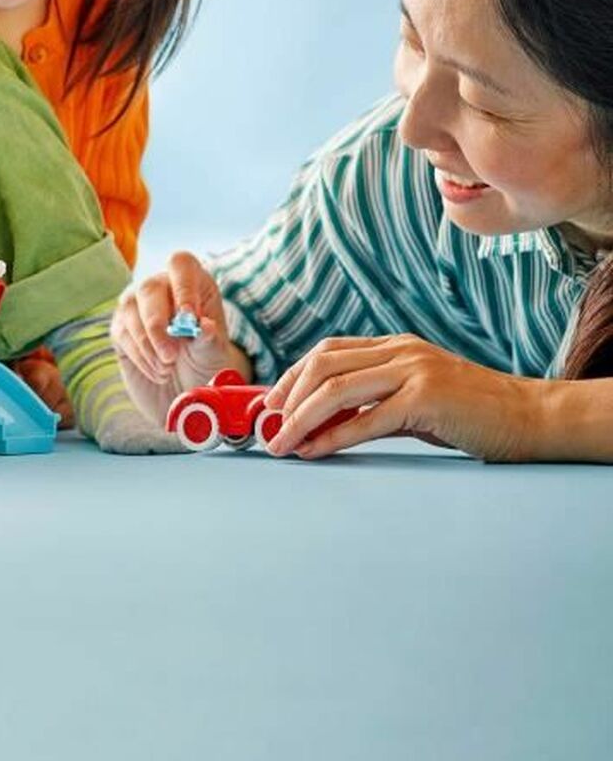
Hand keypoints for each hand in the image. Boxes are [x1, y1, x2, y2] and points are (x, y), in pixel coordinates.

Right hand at [112, 251, 251, 426]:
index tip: (189, 317)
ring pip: (130, 310)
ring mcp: (136, 304)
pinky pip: (122, 334)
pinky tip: (157, 371)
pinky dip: (141, 357)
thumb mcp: (214, 354)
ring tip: (168, 369)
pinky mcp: (120, 327)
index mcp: (192, 281)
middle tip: (170, 356)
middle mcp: (161, 285)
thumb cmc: (204, 362)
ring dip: (148, 345)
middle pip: (149, 288)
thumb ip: (210, 340)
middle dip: (157, 325)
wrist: (186, 388)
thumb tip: (205, 327)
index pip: (181, 265)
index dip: (183, 287)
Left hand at [261, 333, 542, 461]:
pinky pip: (368, 418)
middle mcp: (399, 350)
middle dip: (287, 397)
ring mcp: (413, 370)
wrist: (529, 417)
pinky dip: (334, 436)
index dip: (292, 377)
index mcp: (393, 345)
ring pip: (337, 388)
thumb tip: (320, 423)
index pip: (326, 352)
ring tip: (282, 443)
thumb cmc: (468, 413)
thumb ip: (371, 402)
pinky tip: (316, 450)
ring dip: (301, 418)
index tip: (269, 404)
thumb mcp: (412, 399)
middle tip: (268, 428)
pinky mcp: (427, 398)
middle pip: (323, 366)